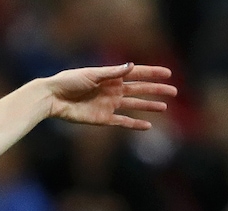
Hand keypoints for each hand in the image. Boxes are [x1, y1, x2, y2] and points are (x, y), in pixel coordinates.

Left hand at [39, 63, 175, 129]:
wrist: (53, 98)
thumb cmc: (70, 81)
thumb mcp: (92, 74)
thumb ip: (113, 72)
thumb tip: (132, 66)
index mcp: (112, 76)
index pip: (137, 74)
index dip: (153, 73)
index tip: (168, 74)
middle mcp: (113, 90)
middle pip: (140, 90)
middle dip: (157, 91)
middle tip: (174, 92)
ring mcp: (109, 104)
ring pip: (135, 105)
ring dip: (149, 106)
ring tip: (165, 108)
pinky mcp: (103, 118)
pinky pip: (123, 122)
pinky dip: (135, 124)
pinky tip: (148, 126)